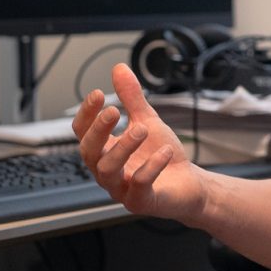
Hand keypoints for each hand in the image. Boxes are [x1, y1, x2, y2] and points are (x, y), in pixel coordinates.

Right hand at [72, 63, 205, 220]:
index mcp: (105, 151)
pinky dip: (150, 167)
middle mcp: (107, 171)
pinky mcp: (140, 201)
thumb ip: (132, 98)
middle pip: (89, 152)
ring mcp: (121, 188)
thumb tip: (118, 69)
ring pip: (108, 170)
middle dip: (98, 131)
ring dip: (123, 147)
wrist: (188, 183)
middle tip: (113, 110)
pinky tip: (165, 151)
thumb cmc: (161, 154)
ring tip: (142, 129)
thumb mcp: (147, 121)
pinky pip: (138, 186)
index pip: (83, 133)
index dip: (86, 114)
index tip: (98, 93)